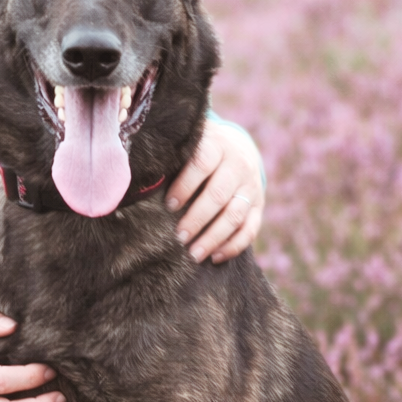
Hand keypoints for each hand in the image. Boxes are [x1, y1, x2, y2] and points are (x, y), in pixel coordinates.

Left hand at [165, 119, 263, 263]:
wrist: (239, 147)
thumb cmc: (201, 150)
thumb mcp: (190, 145)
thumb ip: (174, 159)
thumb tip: (142, 182)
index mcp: (217, 146)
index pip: (202, 165)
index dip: (185, 186)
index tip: (169, 205)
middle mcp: (238, 165)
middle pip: (218, 195)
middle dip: (197, 219)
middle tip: (178, 238)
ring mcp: (251, 186)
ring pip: (235, 215)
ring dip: (214, 237)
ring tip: (193, 254)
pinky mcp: (259, 205)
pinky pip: (250, 228)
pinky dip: (234, 245)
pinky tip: (216, 257)